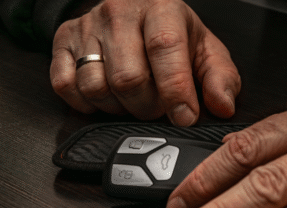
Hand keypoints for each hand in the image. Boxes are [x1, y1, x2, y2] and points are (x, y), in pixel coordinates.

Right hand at [50, 0, 240, 125]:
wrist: (135, 8)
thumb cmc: (172, 32)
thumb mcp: (205, 49)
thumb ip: (220, 77)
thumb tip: (222, 106)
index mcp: (162, 9)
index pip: (164, 48)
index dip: (175, 90)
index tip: (185, 117)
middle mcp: (120, 13)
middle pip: (129, 78)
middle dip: (149, 106)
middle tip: (160, 107)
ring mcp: (88, 26)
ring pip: (96, 86)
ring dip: (119, 108)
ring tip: (135, 99)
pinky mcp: (63, 40)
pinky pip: (65, 85)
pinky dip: (86, 103)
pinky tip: (108, 96)